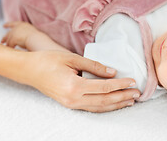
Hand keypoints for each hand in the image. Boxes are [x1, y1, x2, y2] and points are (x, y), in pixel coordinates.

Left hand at [1, 21, 40, 48]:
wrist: (36, 39)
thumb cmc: (36, 38)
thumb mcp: (30, 33)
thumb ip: (25, 34)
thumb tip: (22, 39)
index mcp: (23, 24)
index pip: (13, 23)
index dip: (8, 24)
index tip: (3, 25)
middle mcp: (18, 27)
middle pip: (9, 33)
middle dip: (5, 37)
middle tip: (1, 41)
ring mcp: (15, 32)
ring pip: (9, 39)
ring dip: (8, 43)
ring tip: (7, 47)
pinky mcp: (13, 38)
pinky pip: (10, 44)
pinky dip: (10, 47)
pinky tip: (10, 50)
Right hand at [24, 50, 140, 111]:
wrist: (28, 71)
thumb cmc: (48, 60)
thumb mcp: (72, 58)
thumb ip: (94, 66)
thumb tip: (113, 72)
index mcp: (74, 86)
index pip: (104, 87)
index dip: (121, 84)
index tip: (133, 80)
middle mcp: (73, 99)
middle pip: (105, 100)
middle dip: (123, 97)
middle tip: (138, 93)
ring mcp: (70, 104)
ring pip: (99, 107)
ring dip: (116, 104)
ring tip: (131, 100)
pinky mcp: (69, 104)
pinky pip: (91, 108)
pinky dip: (105, 106)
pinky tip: (113, 104)